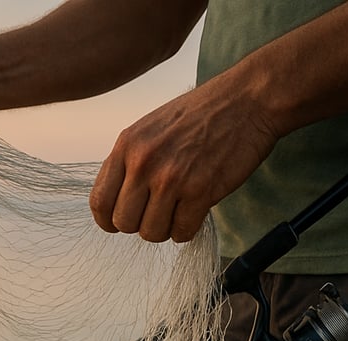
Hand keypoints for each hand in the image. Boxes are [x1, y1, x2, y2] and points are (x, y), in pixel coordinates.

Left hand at [89, 73, 280, 242]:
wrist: (248, 100)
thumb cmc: (202, 113)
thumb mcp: (150, 128)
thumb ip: (130, 161)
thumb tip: (117, 198)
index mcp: (127, 145)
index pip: (99, 201)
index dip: (107, 220)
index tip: (119, 223)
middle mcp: (143, 163)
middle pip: (123, 222)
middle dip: (139, 224)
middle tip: (157, 213)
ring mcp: (171, 178)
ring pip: (151, 233)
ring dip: (164, 229)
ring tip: (177, 212)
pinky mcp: (200, 191)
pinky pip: (181, 232)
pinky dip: (186, 230)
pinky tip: (194, 214)